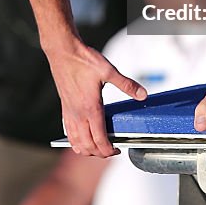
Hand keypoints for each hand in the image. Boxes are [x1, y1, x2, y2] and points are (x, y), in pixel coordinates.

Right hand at [48, 40, 146, 156]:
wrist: (63, 51)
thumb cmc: (83, 60)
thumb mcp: (108, 71)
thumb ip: (126, 84)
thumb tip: (142, 94)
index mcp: (90, 108)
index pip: (99, 140)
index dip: (108, 150)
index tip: (117, 150)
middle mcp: (78, 114)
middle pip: (87, 146)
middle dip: (100, 153)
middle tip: (111, 150)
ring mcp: (69, 112)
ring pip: (76, 142)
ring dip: (87, 150)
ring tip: (98, 147)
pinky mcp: (64, 108)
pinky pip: (68, 132)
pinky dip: (75, 142)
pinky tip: (81, 138)